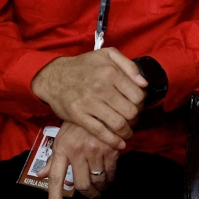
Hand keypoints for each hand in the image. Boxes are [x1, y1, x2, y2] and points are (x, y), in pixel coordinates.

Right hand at [31, 48, 147, 150]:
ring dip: (127, 132)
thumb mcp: (107, 55)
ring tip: (127, 132)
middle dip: (135, 118)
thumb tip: (144, 83)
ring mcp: (89, 103)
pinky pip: (100, 132)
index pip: (138, 95)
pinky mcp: (78, 116)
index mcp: (110, 72)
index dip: (141, 103)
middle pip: (130, 111)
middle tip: (133, 119)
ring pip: (118, 124)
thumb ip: (129, 66)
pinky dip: (113, 141)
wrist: (54, 76)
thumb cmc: (84, 65)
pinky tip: (119, 143)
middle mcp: (101, 87)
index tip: (138, 106)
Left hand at [41, 121, 118, 198]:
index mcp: (62, 149)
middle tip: (92, 194)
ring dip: (101, 187)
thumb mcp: (62, 137)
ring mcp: (94, 151)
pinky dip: (110, 178)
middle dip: (88, 194)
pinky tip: (109, 177)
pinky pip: (110, 172)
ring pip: (97, 180)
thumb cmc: (78, 123)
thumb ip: (53, 159)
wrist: (100, 104)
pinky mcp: (110, 149)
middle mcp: (77, 152)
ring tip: (102, 187)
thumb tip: (39, 175)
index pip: (56, 177)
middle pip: (81, 184)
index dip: (55, 198)